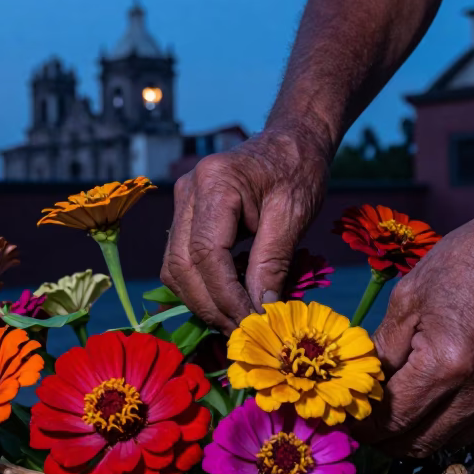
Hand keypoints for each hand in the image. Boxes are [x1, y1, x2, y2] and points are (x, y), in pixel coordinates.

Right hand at [161, 123, 332, 332]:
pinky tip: (228, 299)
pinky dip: (200, 287)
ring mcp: (181, 202)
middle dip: (210, 305)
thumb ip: (272, 262)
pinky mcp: (185, 215)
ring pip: (174, 268)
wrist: (290, 142)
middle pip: (181, 265)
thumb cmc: (299, 170)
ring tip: (237, 320)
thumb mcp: (295, 214)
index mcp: (215, 182)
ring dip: (202, 301)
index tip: (251, 321)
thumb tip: (260, 310)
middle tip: (244, 331)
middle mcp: (188, 190)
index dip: (225, 295)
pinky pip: (180, 261)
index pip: (206, 253)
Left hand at [361, 206, 473, 456]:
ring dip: (411, 435)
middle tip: (361, 418)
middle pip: (415, 444)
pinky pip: (469, 429)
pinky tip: (425, 402)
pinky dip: (441, 425)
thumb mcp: (408, 297)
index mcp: (445, 365)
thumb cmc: (465, 263)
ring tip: (389, 412)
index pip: (392, 420)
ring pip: (443, 443)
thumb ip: (382, 349)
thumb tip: (362, 386)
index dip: (361, 424)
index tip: (343, 416)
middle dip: (381, 438)